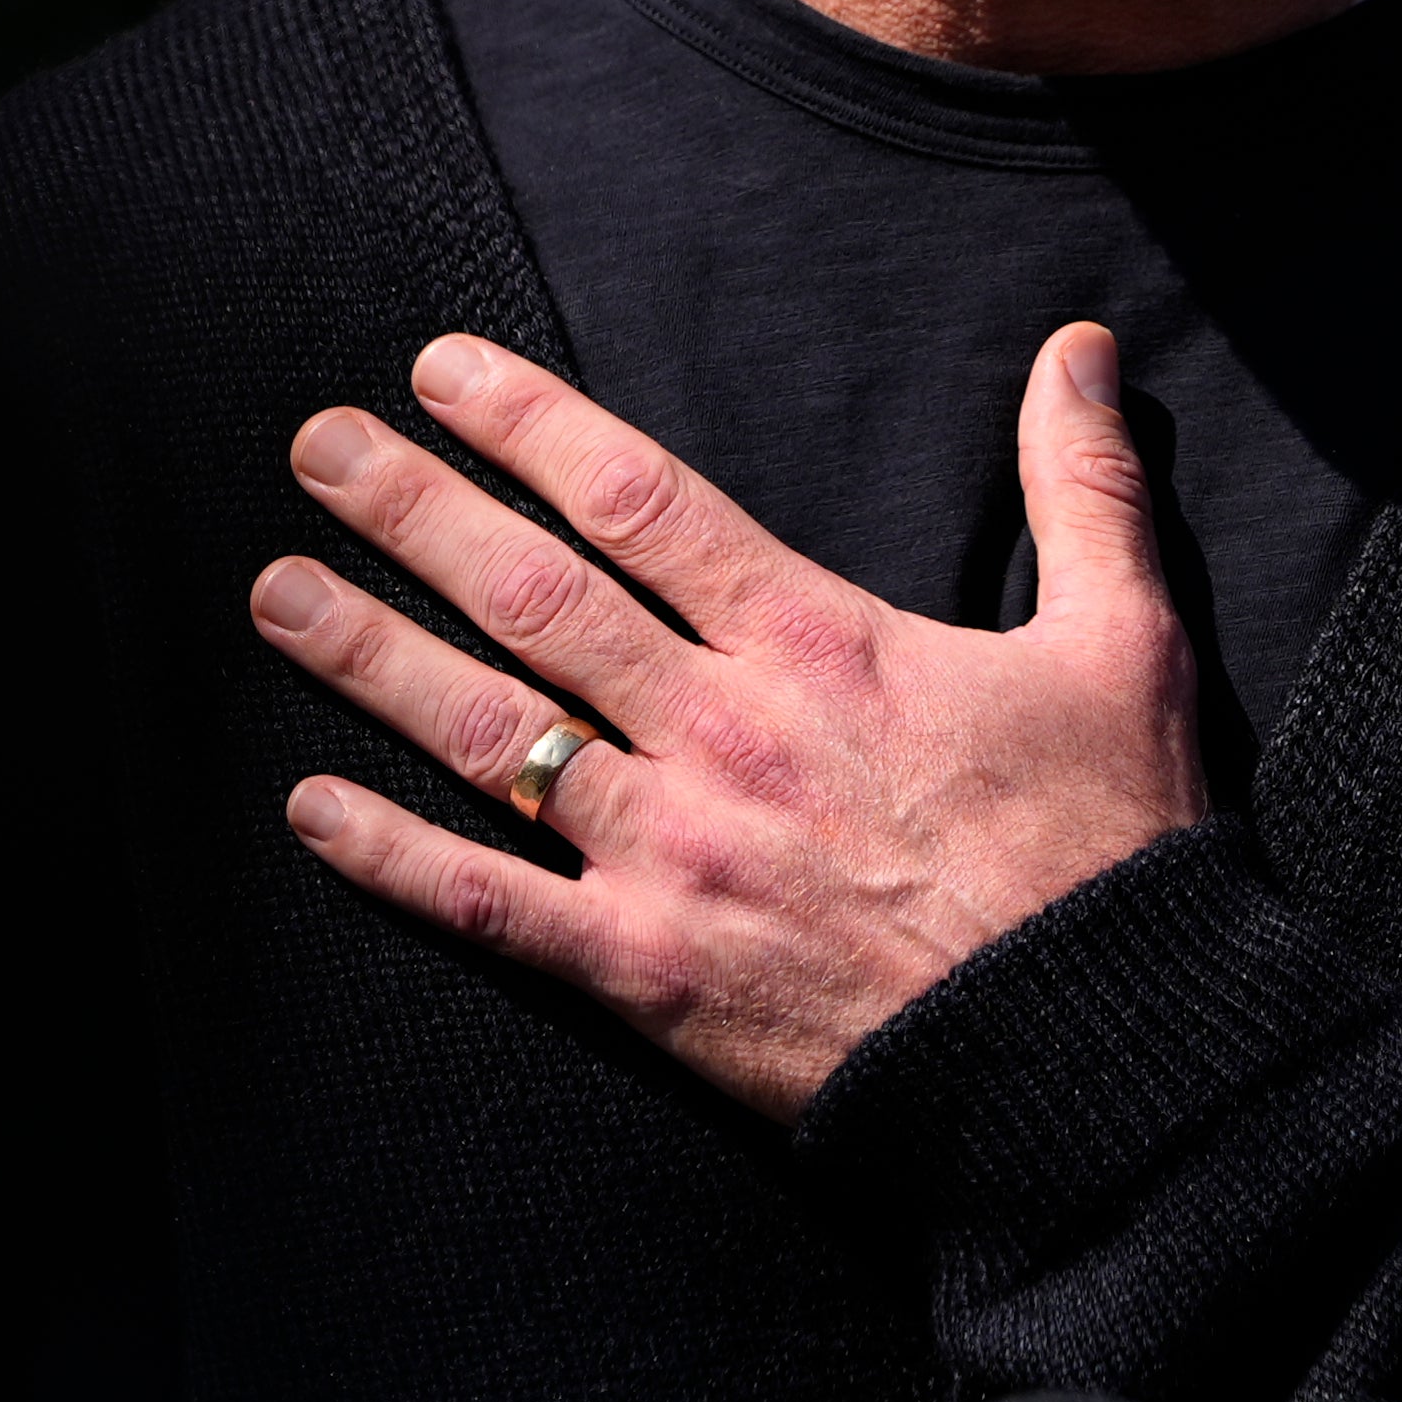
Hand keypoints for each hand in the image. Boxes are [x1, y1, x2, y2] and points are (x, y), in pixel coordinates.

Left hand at [245, 323, 1206, 1117]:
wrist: (1090, 1054)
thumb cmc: (1108, 848)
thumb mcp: (1125, 642)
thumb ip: (1084, 488)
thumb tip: (1081, 348)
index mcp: (820, 645)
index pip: (641, 504)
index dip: (529, 426)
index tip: (440, 374)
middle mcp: (723, 734)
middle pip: (535, 596)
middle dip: (413, 512)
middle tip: (315, 448)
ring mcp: (673, 857)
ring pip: (491, 732)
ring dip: (369, 656)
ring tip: (277, 591)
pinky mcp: (649, 974)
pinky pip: (491, 908)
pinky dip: (391, 859)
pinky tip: (307, 810)